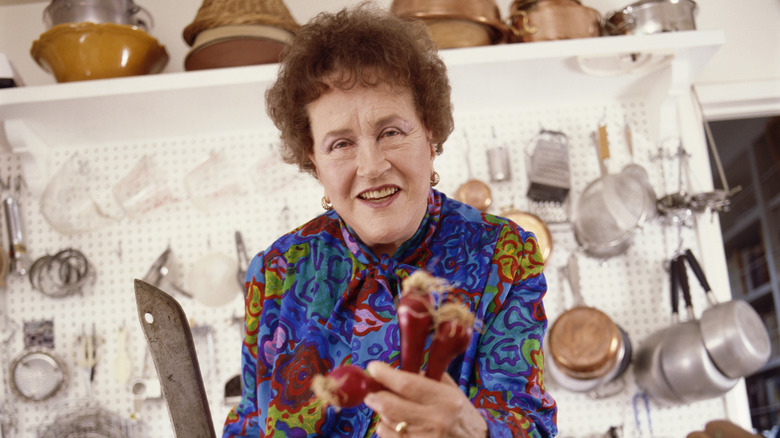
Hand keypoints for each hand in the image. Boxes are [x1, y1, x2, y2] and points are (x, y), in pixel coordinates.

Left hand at [364, 361, 487, 437]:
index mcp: (445, 400)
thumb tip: (396, 371)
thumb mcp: (451, 390)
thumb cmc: (461, 414)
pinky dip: (385, 427)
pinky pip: (388, 437)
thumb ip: (425, 378)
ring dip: (381, 412)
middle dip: (375, 395)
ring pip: (386, 422)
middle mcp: (435, 420)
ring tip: (387, 406)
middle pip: (390, 406)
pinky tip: (395, 423)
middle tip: (372, 389)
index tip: (373, 368)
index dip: (385, 375)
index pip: (407, 384)